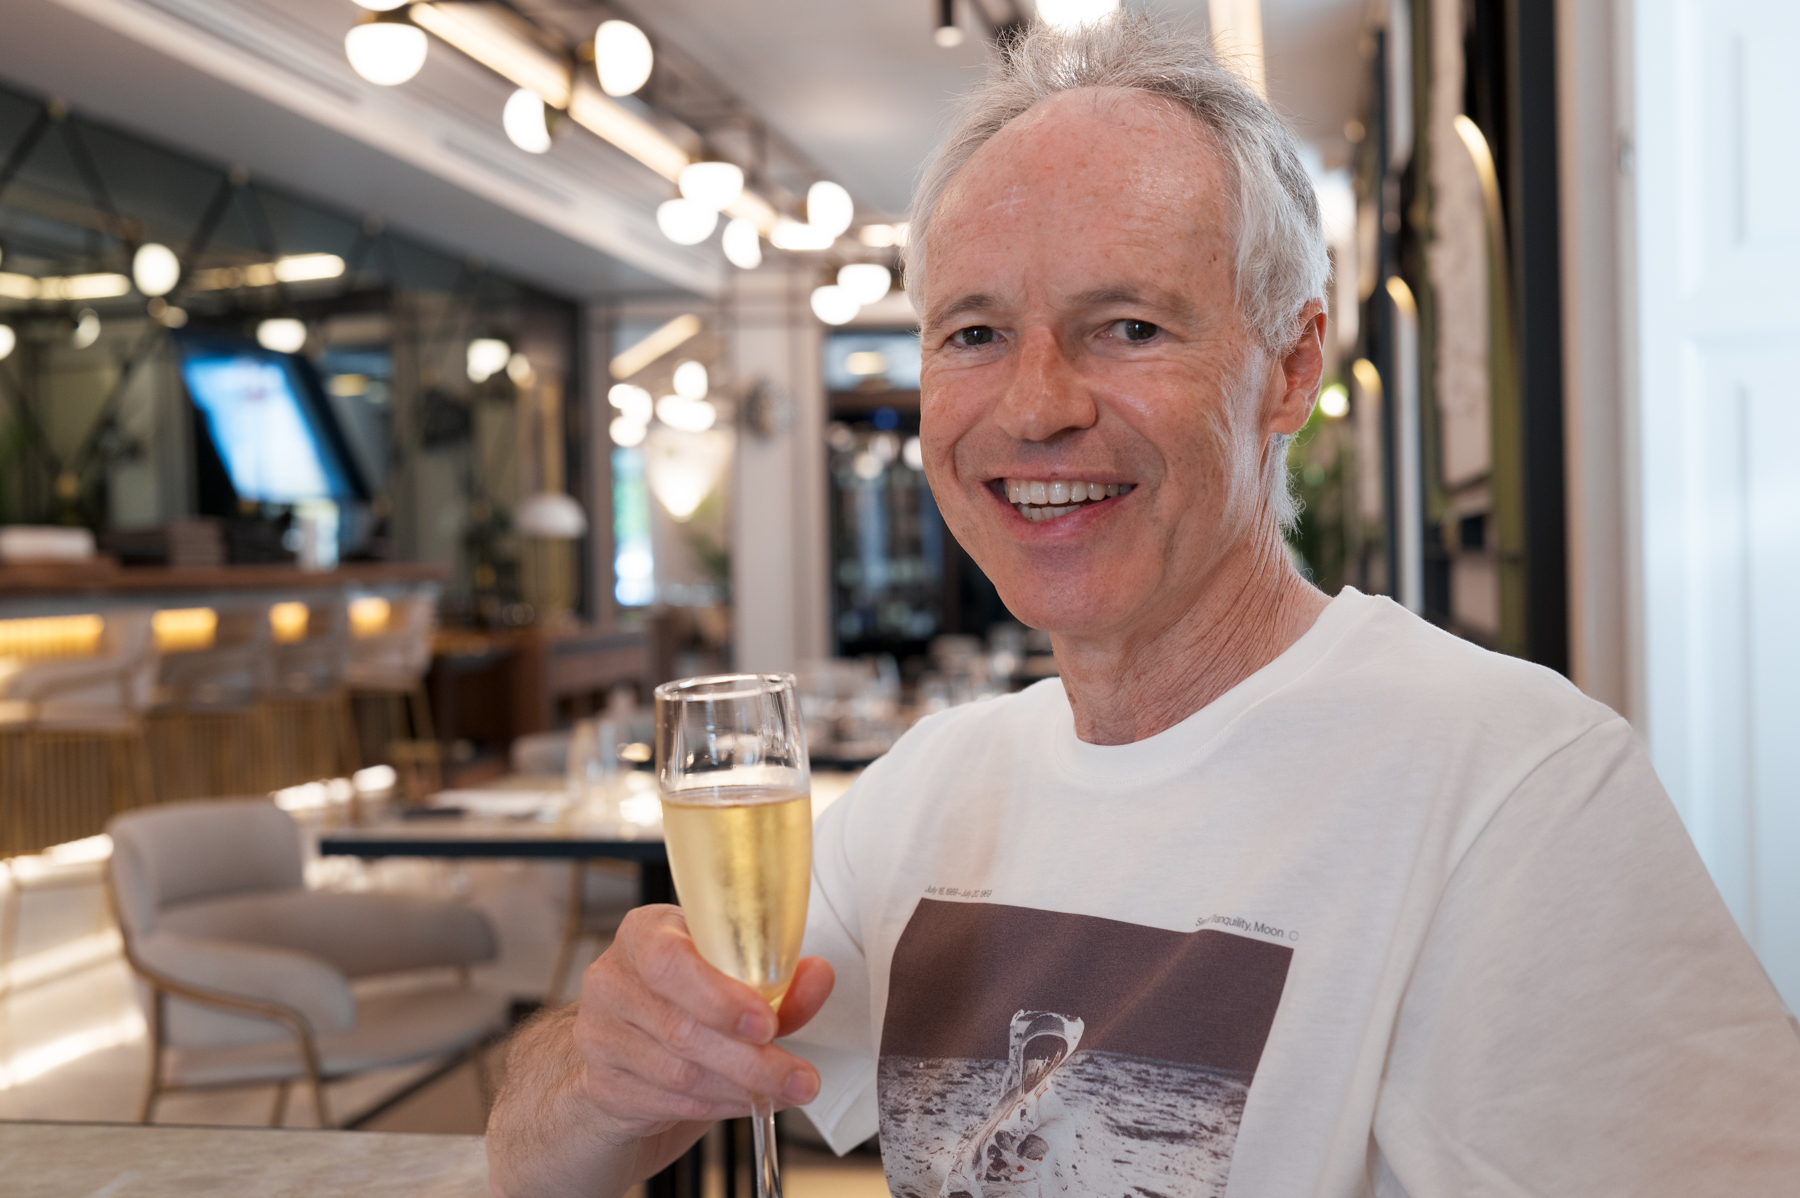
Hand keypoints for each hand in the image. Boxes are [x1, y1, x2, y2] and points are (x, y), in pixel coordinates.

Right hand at [572, 904, 834, 1139]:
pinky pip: (670, 1103)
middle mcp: (613, 980)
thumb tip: (818, 976)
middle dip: (750, 1058)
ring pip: (679, 1073)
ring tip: (784, 1089)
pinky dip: (719, 1106)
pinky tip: (746, 1100)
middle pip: (680, 1027)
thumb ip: (775, 980)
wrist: (628, 1048)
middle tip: (797, 1076)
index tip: (767, 1022)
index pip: (669, 960)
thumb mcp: (727, 977)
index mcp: (645, 933)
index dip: (720, 996)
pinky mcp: (603, 1086)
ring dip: (742, 1087)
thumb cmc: (685, 999)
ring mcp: (600, 1035)